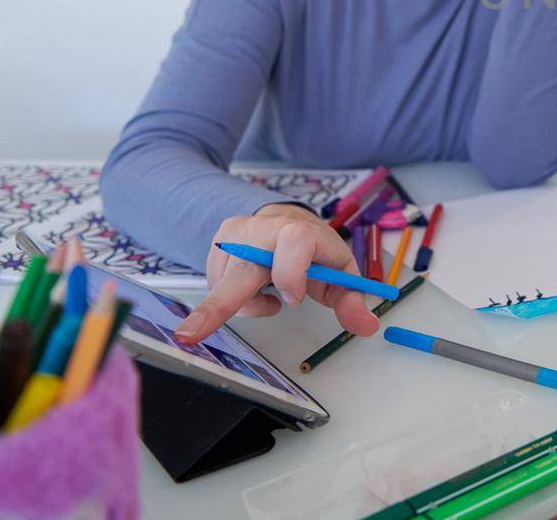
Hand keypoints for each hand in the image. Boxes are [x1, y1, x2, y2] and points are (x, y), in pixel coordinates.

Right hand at [173, 203, 379, 343]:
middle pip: (240, 272)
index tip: (293, 299)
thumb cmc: (315, 252)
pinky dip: (234, 295)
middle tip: (189, 336)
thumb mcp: (340, 274)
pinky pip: (216, 284)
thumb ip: (352, 300)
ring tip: (271, 291)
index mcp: (299, 232)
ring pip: (229, 288)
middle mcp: (263, 230)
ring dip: (249, 303)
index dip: (291, 274)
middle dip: (217, 306)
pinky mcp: (216, 244)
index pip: (294, 244)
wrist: (286, 221)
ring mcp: (234, 236)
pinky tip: (252, 284)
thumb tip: (367, 327)